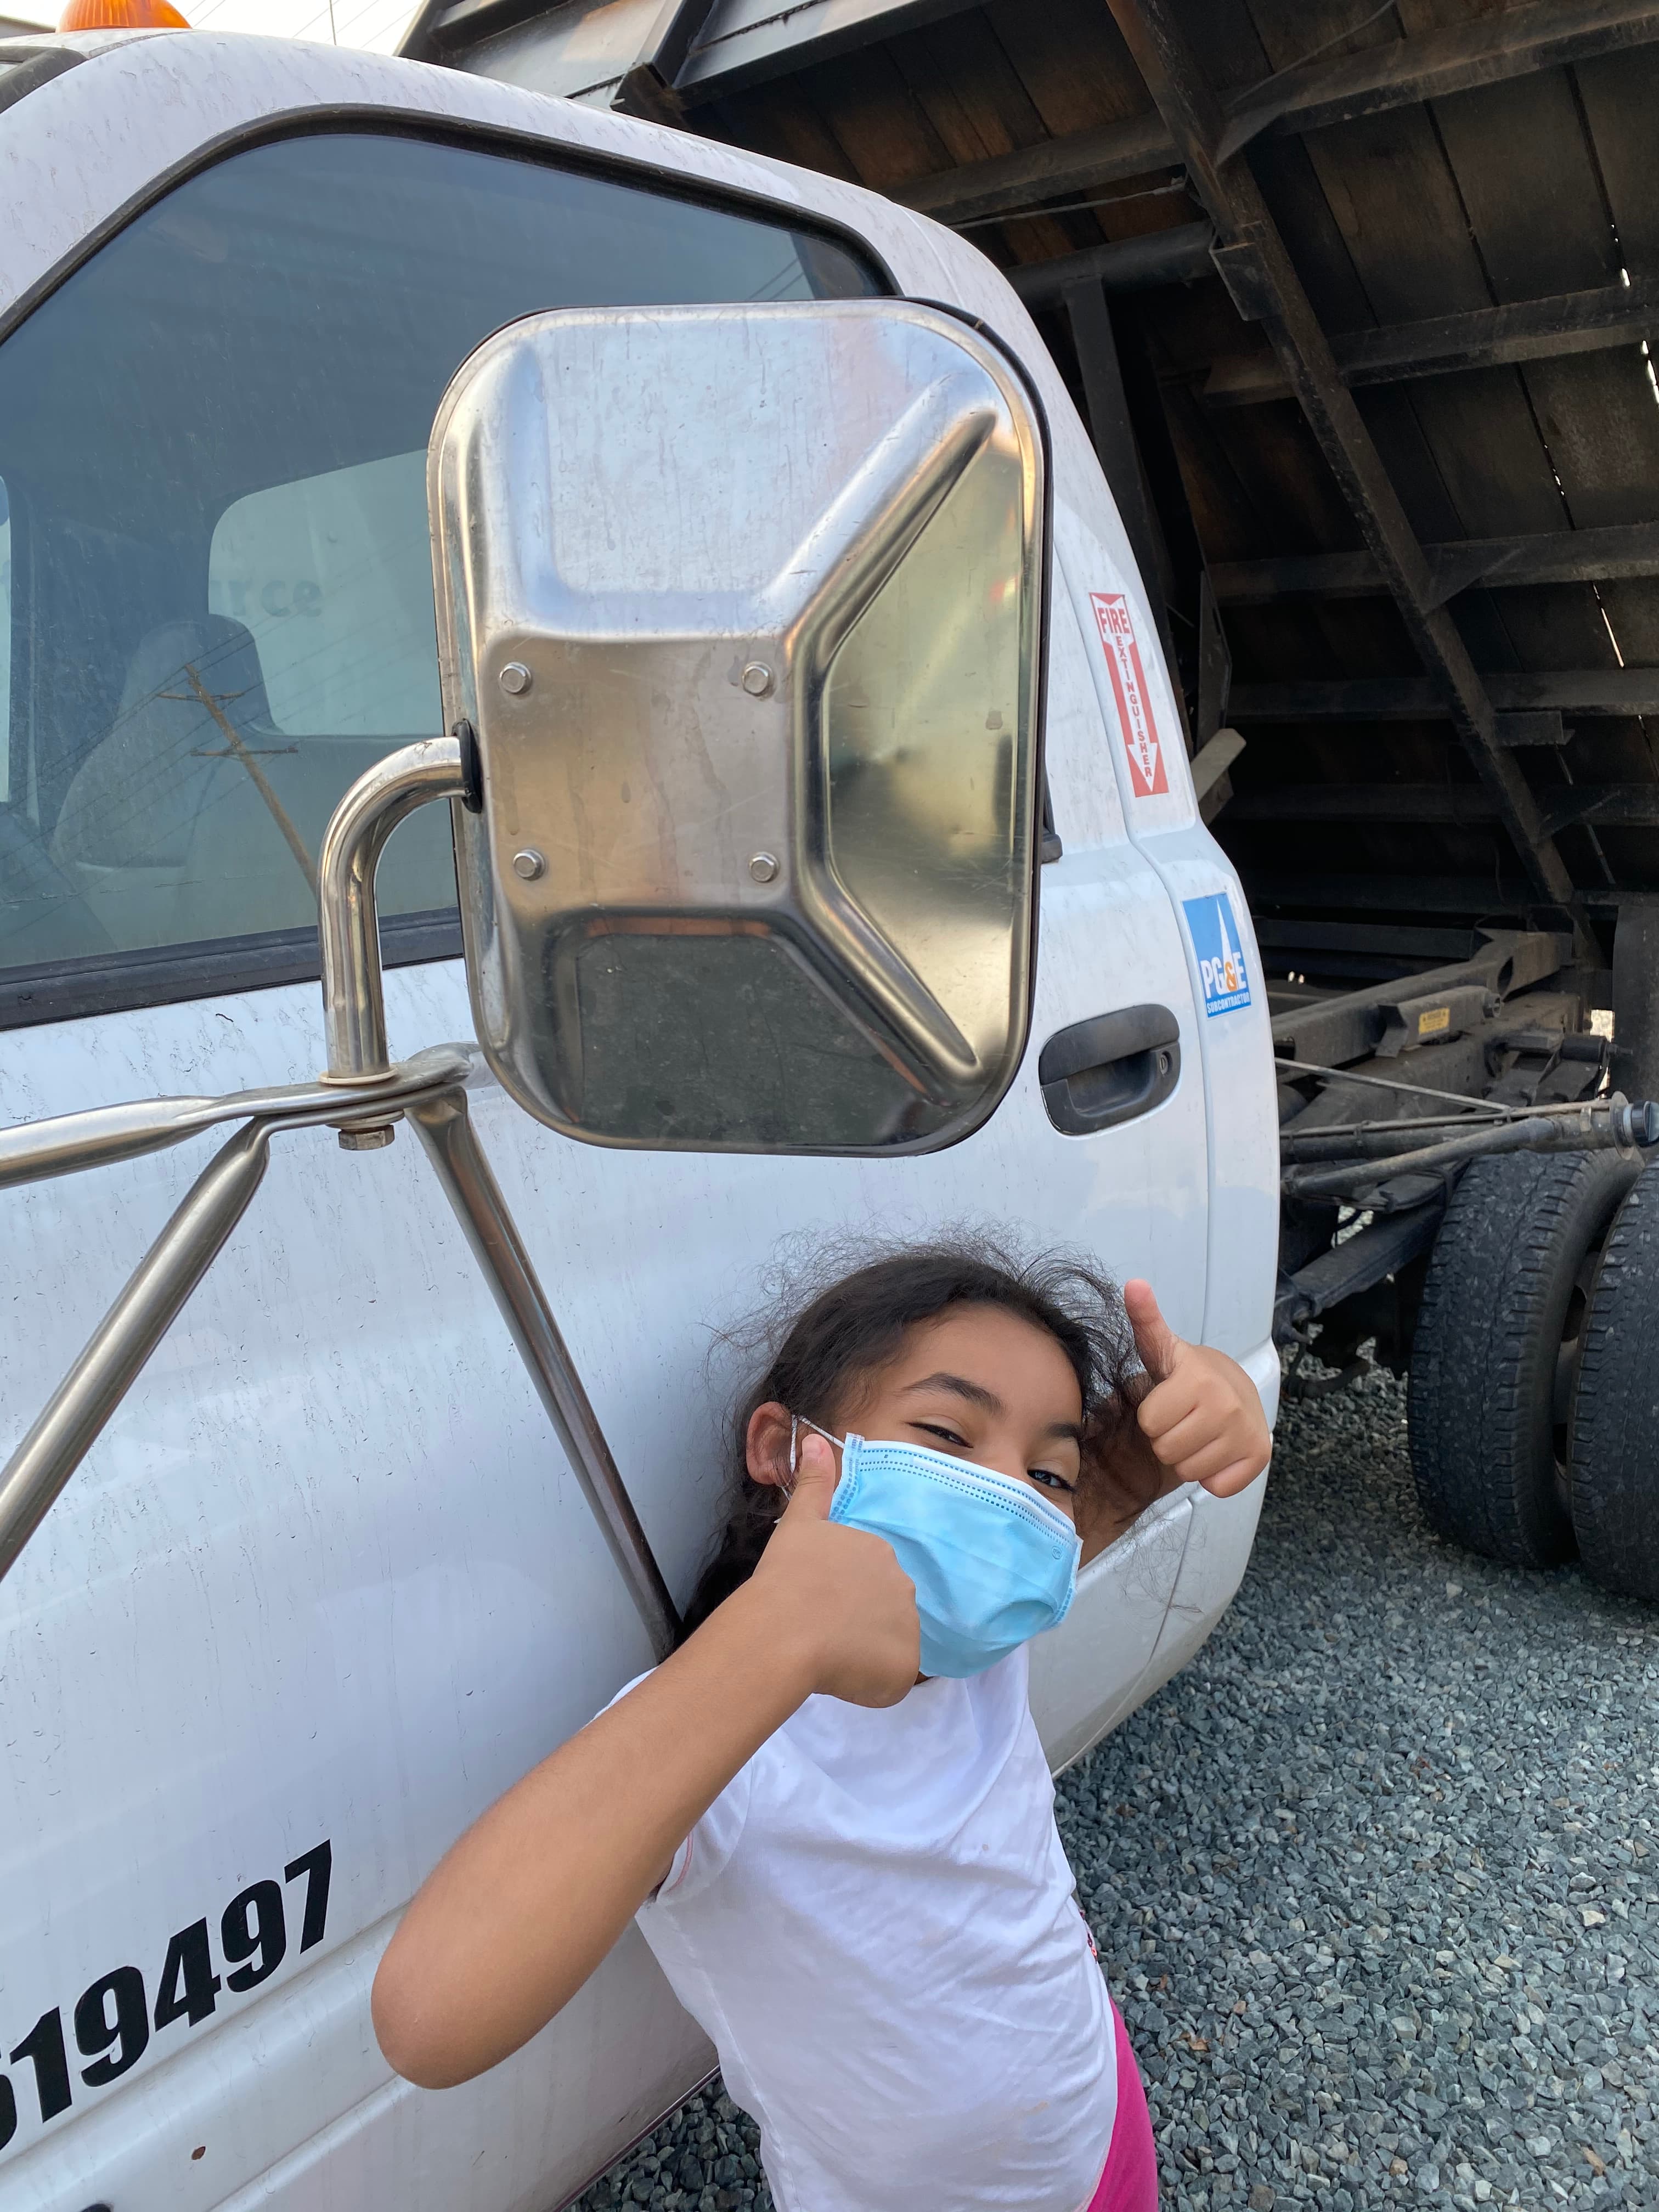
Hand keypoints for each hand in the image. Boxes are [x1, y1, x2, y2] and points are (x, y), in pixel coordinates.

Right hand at [746, 1432, 919, 1706]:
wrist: (786, 1627)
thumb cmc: (786, 1576)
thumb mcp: (799, 1522)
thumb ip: (814, 1484)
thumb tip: (815, 1439)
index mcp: (879, 1550)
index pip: (867, 1580)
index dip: (840, 1596)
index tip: (815, 1603)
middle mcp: (904, 1584)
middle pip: (881, 1612)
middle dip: (855, 1623)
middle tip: (818, 1630)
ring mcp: (909, 1626)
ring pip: (886, 1646)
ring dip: (862, 1652)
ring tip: (824, 1654)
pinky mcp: (906, 1666)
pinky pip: (889, 1679)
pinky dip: (868, 1683)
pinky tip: (839, 1675)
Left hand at [1124, 1280, 1270, 1495]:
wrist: (1238, 1389)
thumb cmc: (1190, 1376)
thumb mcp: (1163, 1349)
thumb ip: (1145, 1321)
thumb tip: (1132, 1284)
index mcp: (1198, 1378)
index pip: (1149, 1423)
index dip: (1152, 1416)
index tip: (1168, 1400)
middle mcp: (1227, 1405)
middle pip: (1165, 1449)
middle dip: (1167, 1438)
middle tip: (1183, 1419)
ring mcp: (1246, 1433)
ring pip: (1188, 1470)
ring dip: (1188, 1457)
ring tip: (1199, 1433)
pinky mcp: (1259, 1458)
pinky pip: (1216, 1486)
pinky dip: (1213, 1475)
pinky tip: (1218, 1451)